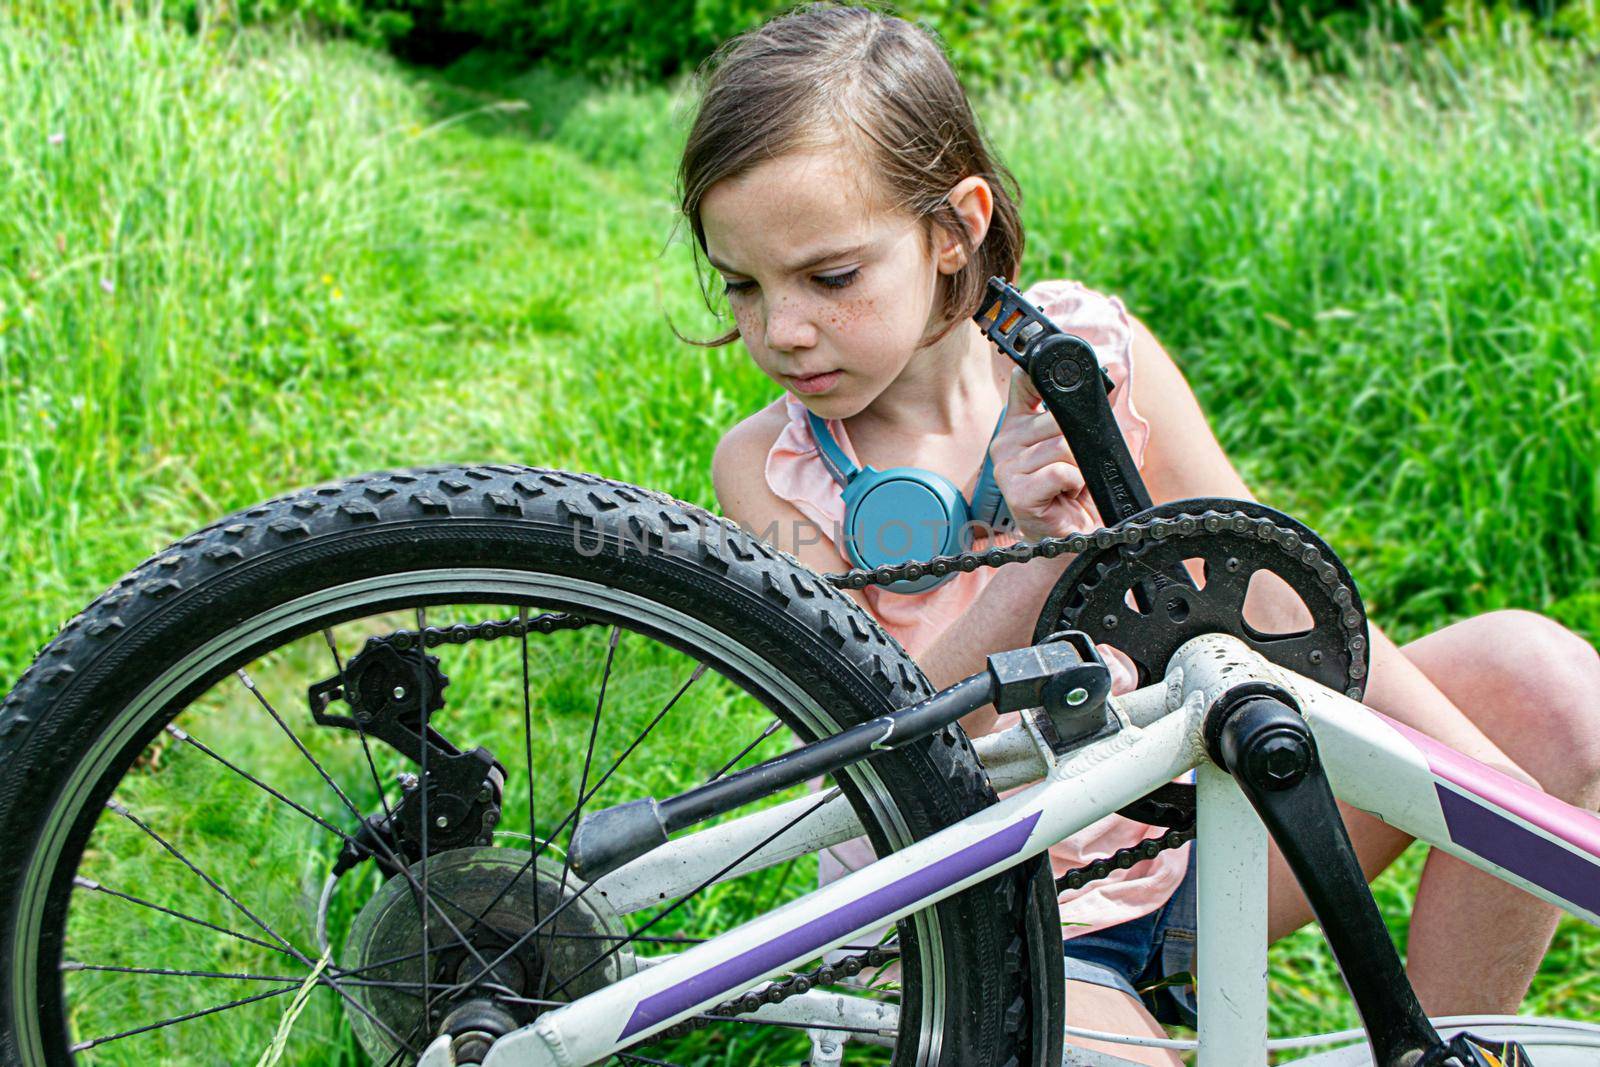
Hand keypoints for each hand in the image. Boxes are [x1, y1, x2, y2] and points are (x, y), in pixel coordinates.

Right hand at [990, 367, 1095, 540]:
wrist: (1074, 539)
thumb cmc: (1078, 493)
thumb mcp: (1089, 443)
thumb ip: (1095, 407)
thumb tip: (1114, 368)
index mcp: (1017, 425)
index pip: (1024, 381)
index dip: (1048, 379)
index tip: (1071, 393)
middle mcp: (1004, 442)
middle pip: (1056, 419)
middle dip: (1080, 444)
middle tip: (1078, 468)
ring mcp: (1006, 468)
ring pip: (1062, 447)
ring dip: (1080, 468)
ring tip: (1073, 485)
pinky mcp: (1016, 492)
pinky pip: (1060, 472)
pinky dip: (1075, 483)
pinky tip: (1067, 495)